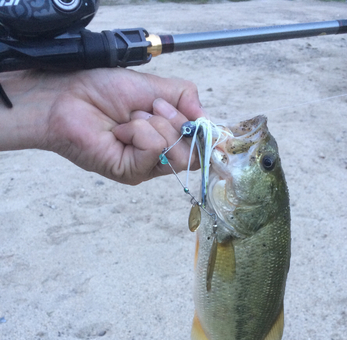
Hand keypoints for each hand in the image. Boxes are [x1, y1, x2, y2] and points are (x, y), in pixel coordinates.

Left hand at [0, 69, 204, 184]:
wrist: (68, 95)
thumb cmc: (102, 89)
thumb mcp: (154, 87)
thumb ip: (185, 98)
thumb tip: (206, 119)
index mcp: (166, 136)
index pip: (200, 145)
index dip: (201, 129)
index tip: (192, 113)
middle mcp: (158, 156)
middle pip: (193, 153)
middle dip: (176, 122)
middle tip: (151, 108)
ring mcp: (145, 167)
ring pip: (177, 153)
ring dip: (156, 125)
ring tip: (131, 118)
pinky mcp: (130, 172)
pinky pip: (153, 150)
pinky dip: (139, 131)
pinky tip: (120, 129)